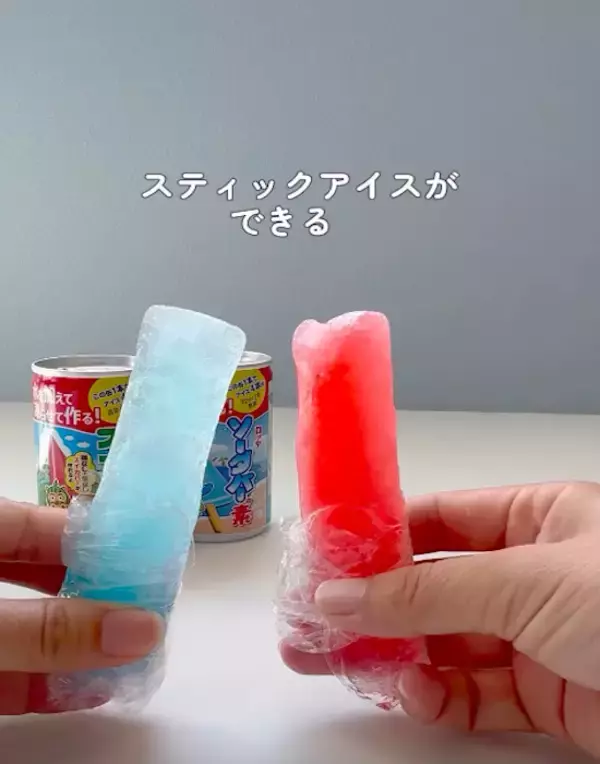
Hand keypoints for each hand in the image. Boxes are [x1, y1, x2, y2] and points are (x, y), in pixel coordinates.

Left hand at [0, 498, 162, 714]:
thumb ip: (49, 629)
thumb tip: (143, 629)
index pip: (48, 525)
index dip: (102, 541)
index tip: (154, 564)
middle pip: (47, 576)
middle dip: (99, 598)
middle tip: (151, 617)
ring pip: (31, 629)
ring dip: (79, 649)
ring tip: (133, 661)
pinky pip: (8, 674)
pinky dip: (44, 686)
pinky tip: (86, 694)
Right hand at [281, 481, 599, 757]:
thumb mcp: (528, 581)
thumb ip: (429, 590)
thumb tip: (343, 594)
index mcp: (536, 518)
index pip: (437, 518)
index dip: (380, 533)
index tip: (326, 553)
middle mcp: (532, 572)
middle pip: (431, 583)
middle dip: (370, 602)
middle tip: (308, 620)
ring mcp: (536, 634)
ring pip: (444, 642)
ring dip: (392, 654)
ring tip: (335, 663)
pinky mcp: (546, 696)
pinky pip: (473, 692)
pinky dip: (435, 696)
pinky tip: (407, 694)